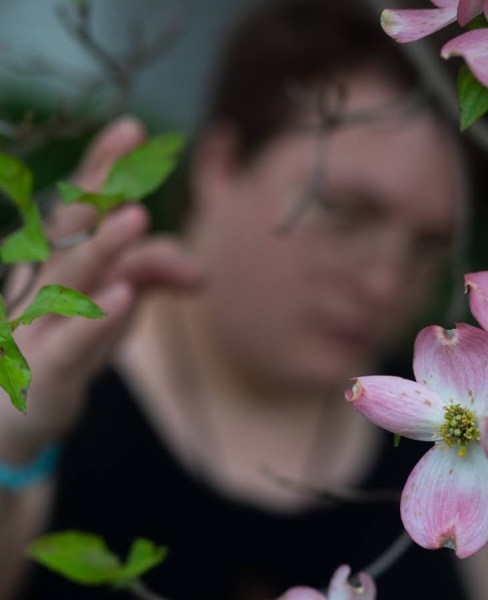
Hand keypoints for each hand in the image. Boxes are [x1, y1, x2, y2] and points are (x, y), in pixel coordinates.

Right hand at [0, 116, 201, 461]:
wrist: (17, 414)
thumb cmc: (69, 342)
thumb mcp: (118, 303)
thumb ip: (156, 275)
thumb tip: (203, 273)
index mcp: (59, 261)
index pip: (80, 207)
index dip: (102, 168)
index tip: (131, 127)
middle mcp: (43, 284)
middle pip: (68, 229)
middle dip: (97, 184)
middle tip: (129, 143)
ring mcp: (37, 327)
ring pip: (67, 280)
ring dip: (102, 246)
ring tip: (136, 215)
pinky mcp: (45, 372)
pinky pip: (69, 343)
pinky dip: (95, 320)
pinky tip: (123, 296)